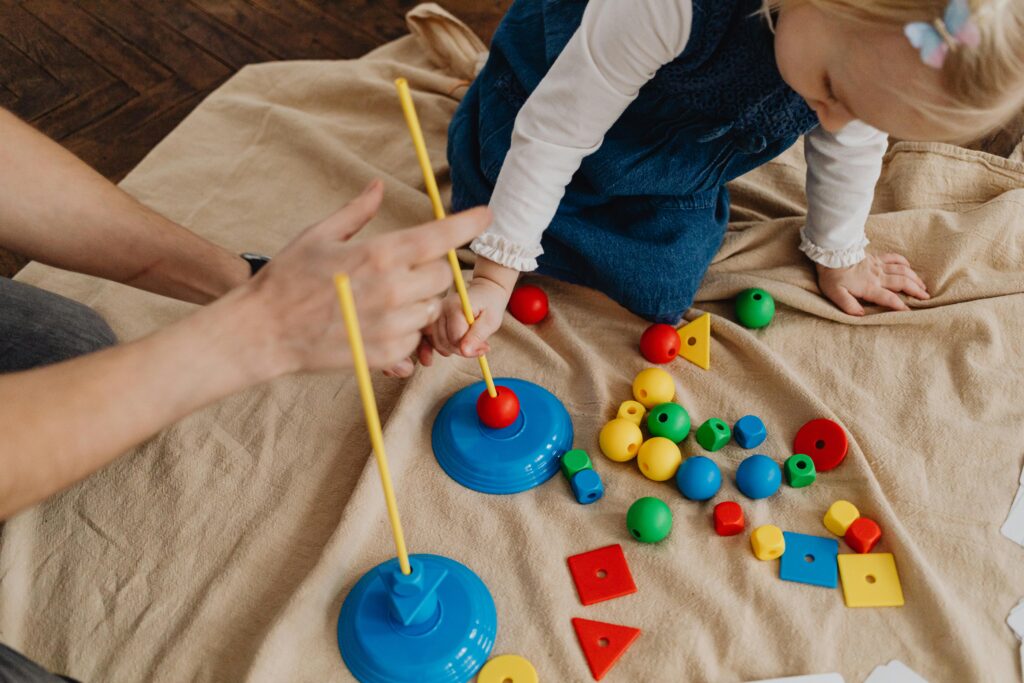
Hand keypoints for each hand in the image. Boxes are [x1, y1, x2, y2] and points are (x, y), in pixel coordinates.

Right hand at [243, 180, 489, 373]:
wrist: (263, 332)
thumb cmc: (287, 279)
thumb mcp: (319, 235)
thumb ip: (357, 211)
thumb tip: (378, 186)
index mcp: (379, 254)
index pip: (439, 237)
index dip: (467, 224)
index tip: (484, 216)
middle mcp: (392, 289)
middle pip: (443, 277)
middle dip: (431, 272)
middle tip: (403, 272)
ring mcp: (392, 325)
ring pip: (431, 310)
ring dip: (417, 303)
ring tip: (382, 301)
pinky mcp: (387, 353)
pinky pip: (416, 339)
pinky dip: (405, 331)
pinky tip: (376, 324)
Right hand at [385, 257, 518, 377]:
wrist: (485, 292)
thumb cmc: (490, 304)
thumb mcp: (491, 321)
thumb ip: (477, 336)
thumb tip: (465, 351)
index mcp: (454, 306)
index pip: (455, 338)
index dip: (470, 349)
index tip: (484, 348)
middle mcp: (440, 309)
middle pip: (444, 342)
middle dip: (461, 351)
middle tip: (479, 349)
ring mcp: (434, 314)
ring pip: (437, 343)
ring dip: (452, 350)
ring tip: (468, 345)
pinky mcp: (432, 320)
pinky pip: (428, 339)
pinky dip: (433, 349)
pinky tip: (434, 358)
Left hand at [815, 252, 928, 315]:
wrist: (830, 253)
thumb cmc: (831, 276)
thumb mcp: (835, 294)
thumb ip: (848, 305)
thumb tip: (861, 316)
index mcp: (869, 287)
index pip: (888, 298)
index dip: (899, 306)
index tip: (910, 313)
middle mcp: (877, 276)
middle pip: (902, 283)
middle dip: (915, 291)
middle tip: (926, 297)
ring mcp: (878, 265)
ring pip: (902, 270)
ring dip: (914, 278)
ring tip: (923, 285)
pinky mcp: (875, 257)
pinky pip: (893, 258)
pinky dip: (903, 261)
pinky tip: (909, 266)